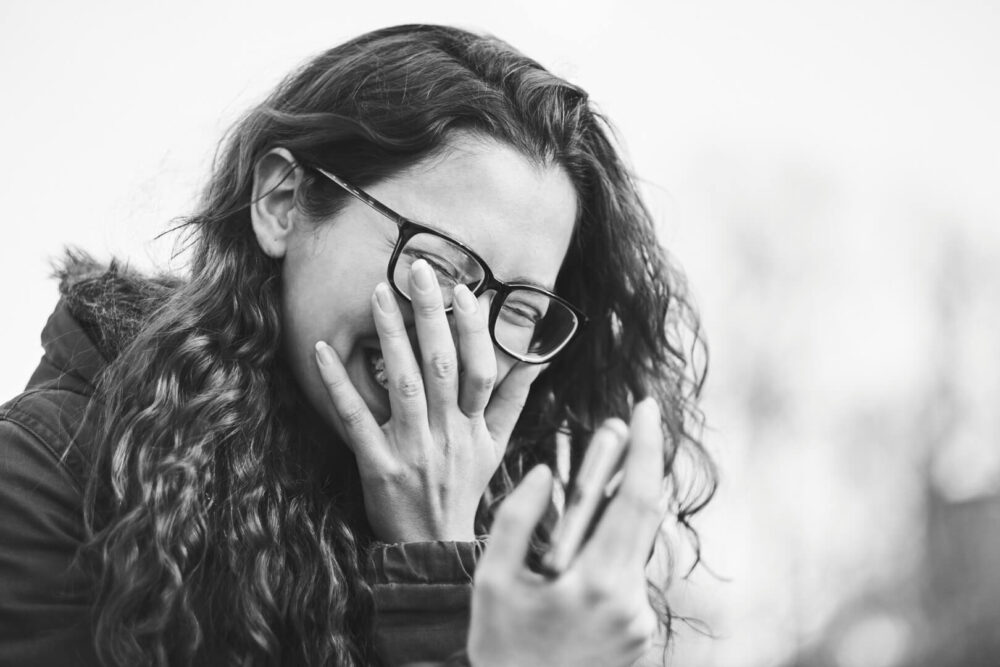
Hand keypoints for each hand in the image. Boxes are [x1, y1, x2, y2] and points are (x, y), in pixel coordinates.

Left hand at [314, 259, 543, 541]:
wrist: (434, 545)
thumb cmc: (464, 489)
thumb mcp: (496, 446)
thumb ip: (513, 401)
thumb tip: (537, 360)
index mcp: (474, 427)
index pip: (480, 370)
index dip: (473, 330)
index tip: (463, 291)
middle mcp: (447, 434)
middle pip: (442, 367)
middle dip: (431, 316)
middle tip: (420, 270)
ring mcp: (412, 449)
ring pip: (404, 385)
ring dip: (391, 337)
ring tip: (379, 294)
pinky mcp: (377, 465)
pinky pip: (357, 420)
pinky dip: (340, 384)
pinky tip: (323, 351)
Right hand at [468, 399, 664, 666]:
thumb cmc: (502, 653)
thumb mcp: (493, 584)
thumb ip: (516, 521)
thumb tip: (543, 473)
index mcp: (597, 584)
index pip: (635, 500)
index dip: (644, 448)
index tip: (643, 408)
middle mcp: (630, 601)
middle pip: (648, 513)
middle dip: (638, 461)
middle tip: (624, 424)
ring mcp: (639, 620)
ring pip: (639, 541)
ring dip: (623, 503)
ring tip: (600, 470)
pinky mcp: (639, 632)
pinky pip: (631, 569)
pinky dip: (616, 540)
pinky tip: (592, 528)